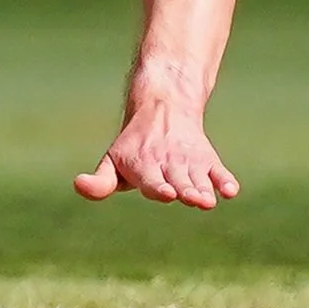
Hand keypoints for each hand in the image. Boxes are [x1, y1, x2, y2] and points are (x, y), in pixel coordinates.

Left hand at [72, 99, 240, 209]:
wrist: (163, 107)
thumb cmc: (133, 147)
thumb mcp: (112, 162)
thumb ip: (100, 181)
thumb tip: (78, 184)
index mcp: (143, 166)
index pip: (151, 181)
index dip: (158, 187)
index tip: (165, 193)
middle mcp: (168, 164)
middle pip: (178, 182)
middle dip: (185, 191)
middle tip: (190, 198)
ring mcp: (189, 163)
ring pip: (198, 179)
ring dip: (204, 190)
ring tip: (208, 200)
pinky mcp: (207, 160)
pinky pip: (219, 171)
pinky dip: (225, 180)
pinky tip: (230, 190)